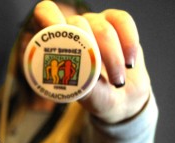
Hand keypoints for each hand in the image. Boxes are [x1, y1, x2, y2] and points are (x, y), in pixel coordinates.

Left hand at [34, 0, 150, 122]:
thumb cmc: (95, 95)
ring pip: (102, 28)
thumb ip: (80, 83)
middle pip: (77, 23)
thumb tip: (82, 72)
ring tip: (117, 81)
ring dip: (113, 57)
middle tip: (101, 77)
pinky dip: (129, 43)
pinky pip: (123, 21)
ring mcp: (94, 22)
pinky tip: (130, 63)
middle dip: (92, 52)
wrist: (121, 98)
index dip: (51, 18)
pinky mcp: (116, 21)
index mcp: (55, 42)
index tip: (61, 35)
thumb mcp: (84, 95)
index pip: (45, 13)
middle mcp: (72, 28)